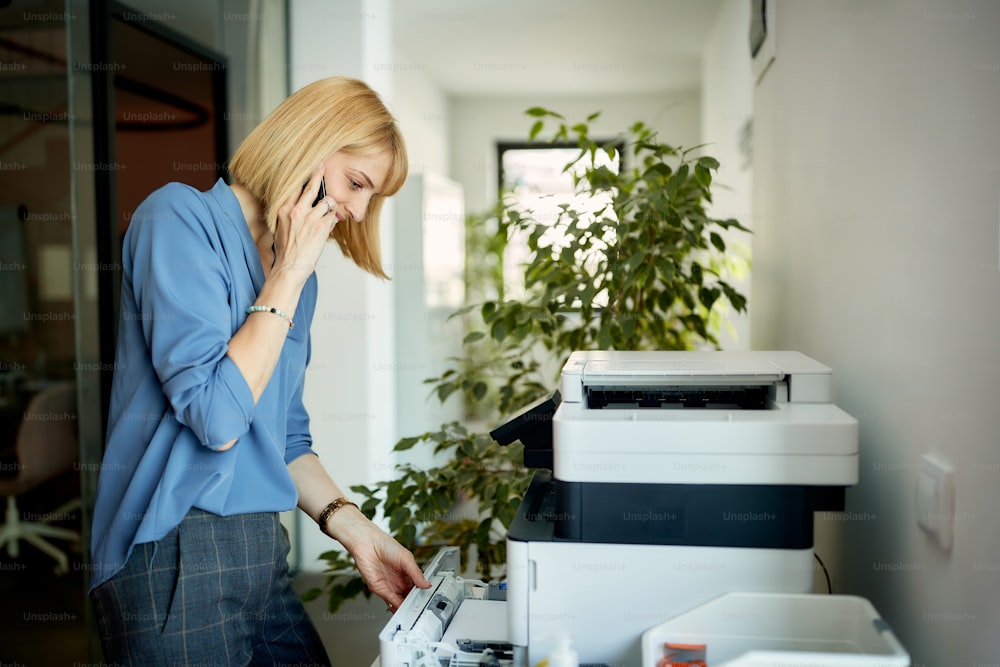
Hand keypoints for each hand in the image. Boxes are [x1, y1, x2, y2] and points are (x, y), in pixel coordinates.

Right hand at [272, 168, 339, 285]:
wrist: (290, 268)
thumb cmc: (286, 250)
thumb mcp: (281, 227)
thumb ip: (289, 213)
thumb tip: (299, 203)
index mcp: (283, 209)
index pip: (293, 185)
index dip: (303, 174)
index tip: (309, 164)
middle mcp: (296, 211)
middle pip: (312, 186)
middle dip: (319, 173)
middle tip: (324, 163)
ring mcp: (310, 218)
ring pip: (328, 200)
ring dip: (331, 205)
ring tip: (328, 212)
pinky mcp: (321, 227)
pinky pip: (333, 215)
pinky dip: (333, 219)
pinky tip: (328, 225)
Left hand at [332, 507, 430, 609]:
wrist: (367, 543)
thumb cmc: (384, 545)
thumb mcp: (407, 558)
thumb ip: (416, 573)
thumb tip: (426, 584)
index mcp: (405, 574)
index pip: (415, 588)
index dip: (421, 595)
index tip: (427, 600)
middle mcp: (397, 581)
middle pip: (407, 597)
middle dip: (413, 604)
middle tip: (421, 608)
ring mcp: (388, 586)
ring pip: (399, 601)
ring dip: (405, 607)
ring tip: (414, 611)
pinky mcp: (378, 588)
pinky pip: (389, 600)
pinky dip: (396, 606)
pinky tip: (403, 608)